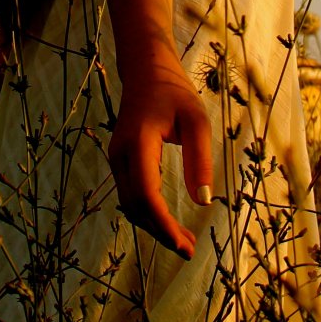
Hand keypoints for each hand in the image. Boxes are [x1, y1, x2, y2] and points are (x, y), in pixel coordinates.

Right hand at [107, 59, 214, 258]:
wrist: (146, 72)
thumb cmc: (175, 93)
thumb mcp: (197, 120)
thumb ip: (200, 159)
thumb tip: (203, 201)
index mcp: (138, 142)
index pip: (145, 193)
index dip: (162, 223)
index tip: (182, 243)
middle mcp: (120, 154)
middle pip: (135, 206)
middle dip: (160, 231)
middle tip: (189, 249)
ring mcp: (117, 159)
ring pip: (130, 205)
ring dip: (154, 226)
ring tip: (184, 241)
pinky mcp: (121, 162)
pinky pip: (131, 195)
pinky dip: (149, 214)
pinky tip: (169, 223)